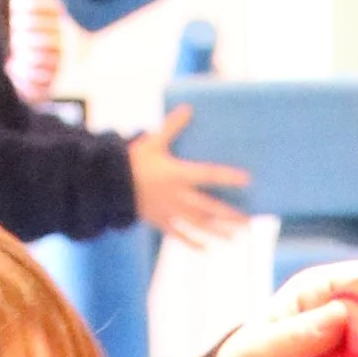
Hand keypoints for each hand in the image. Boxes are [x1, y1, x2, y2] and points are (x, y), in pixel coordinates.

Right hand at [129, 106, 249, 246]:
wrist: (109, 184)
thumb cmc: (132, 160)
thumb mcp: (152, 141)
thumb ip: (172, 126)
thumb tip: (188, 108)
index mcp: (177, 174)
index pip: (209, 175)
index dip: (228, 177)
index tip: (247, 180)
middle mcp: (177, 196)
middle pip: (208, 208)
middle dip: (229, 216)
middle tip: (248, 221)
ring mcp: (169, 211)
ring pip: (198, 224)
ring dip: (217, 232)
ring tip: (234, 237)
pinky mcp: (160, 221)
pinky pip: (179, 234)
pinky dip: (192, 242)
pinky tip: (206, 247)